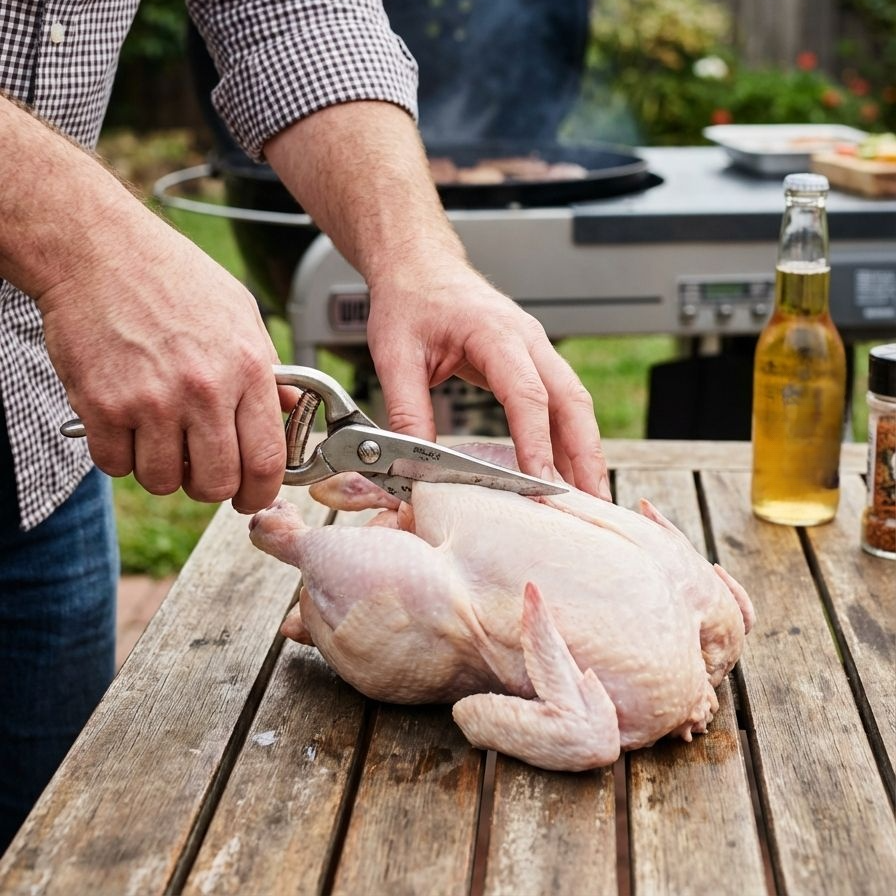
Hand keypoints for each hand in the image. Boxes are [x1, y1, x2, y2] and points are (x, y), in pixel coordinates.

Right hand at [37, 202, 287, 512]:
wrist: (99, 249)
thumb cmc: (172, 277)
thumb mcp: (240, 313)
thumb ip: (267, 370)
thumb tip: (288, 412)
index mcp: (246, 369)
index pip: (266, 461)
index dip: (261, 492)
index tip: (252, 496)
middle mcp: (203, 390)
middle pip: (216, 484)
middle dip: (211, 487)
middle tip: (202, 468)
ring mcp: (151, 401)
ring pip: (163, 481)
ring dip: (162, 471)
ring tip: (160, 437)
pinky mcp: (102, 406)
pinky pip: (115, 466)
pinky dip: (120, 457)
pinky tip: (125, 427)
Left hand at [365, 259, 610, 498]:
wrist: (420, 267)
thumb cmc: (411, 300)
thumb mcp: (395, 355)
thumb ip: (407, 411)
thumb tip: (414, 464)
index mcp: (495, 332)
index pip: (527, 394)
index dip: (536, 443)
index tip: (541, 483)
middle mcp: (528, 340)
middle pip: (572, 401)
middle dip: (586, 455)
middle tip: (592, 502)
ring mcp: (536, 350)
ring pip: (574, 404)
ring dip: (585, 451)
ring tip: (590, 499)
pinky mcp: (532, 362)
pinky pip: (559, 403)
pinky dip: (569, 439)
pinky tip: (568, 471)